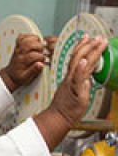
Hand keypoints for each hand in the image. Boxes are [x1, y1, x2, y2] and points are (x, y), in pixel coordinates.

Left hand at [0, 33, 47, 91]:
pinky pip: (21, 37)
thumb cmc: (19, 77)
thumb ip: (33, 70)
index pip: (33, 55)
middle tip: (43, 51)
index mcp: (22, 61)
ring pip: (26, 39)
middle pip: (29, 45)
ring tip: (39, 45)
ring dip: (35, 40)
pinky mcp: (17, 46)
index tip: (43, 60)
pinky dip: (28, 36)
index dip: (41, 57)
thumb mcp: (26, 77)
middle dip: (39, 47)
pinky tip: (33, 40)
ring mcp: (18, 48)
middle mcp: (19, 53)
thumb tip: (41, 64)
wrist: (9, 75)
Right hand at [33, 35, 106, 149]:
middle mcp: (71, 78)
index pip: (76, 58)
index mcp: (71, 77)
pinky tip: (84, 62)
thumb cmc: (65, 107)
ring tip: (98, 43)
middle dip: (90, 46)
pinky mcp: (75, 92)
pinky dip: (80, 70)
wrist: (57, 118)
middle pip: (79, 58)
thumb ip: (80, 82)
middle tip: (98, 37)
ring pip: (81, 65)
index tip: (88, 37)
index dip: (82, 47)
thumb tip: (87, 77)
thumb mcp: (73, 91)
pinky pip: (77, 79)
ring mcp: (73, 84)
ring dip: (90, 53)